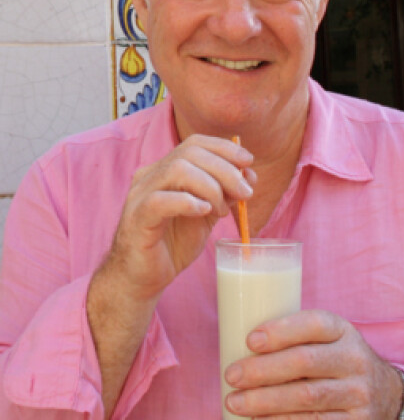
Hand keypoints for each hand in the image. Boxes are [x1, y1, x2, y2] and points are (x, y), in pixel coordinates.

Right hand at [101, 134, 255, 303]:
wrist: (142, 279)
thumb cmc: (172, 244)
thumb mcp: (206, 214)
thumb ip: (224, 193)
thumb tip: (248, 176)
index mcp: (166, 170)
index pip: (195, 143)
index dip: (224, 148)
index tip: (248, 162)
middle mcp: (151, 175)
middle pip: (190, 153)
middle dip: (224, 169)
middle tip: (245, 193)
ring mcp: (140, 195)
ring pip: (177, 170)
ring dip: (209, 186)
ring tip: (221, 210)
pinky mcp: (136, 218)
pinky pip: (159, 201)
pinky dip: (187, 202)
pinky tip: (203, 212)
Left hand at [224, 310, 402, 418]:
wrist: (385, 394)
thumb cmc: (336, 360)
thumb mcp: (328, 340)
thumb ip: (297, 339)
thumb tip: (240, 345)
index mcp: (343, 331)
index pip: (314, 324)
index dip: (282, 331)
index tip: (250, 340)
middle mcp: (354, 360)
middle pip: (305, 362)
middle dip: (263, 370)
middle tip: (232, 375)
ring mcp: (358, 395)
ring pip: (307, 399)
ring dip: (265, 402)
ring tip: (235, 402)